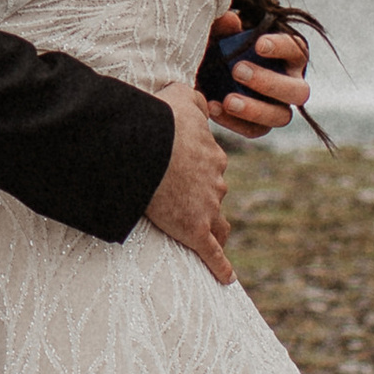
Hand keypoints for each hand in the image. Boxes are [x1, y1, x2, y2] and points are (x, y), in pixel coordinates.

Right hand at [143, 83, 232, 283]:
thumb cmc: (159, 120)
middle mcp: (216, 182)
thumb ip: (193, 97)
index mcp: (212, 155)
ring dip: (214, 230)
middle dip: (202, 199)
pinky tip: (226, 277)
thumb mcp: (179, 96)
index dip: (195, 169)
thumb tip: (203, 100)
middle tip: (182, 204)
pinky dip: (221, 266)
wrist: (147, 148)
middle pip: (213, 194)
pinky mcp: (195, 231)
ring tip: (209, 239)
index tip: (182, 171)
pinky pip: (213, 253)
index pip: (210, 165)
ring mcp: (207, 208)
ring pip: (217, 222)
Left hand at [209, 15, 310, 140]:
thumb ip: (223, 25)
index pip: (296, 50)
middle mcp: (290, 83)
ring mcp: (278, 108)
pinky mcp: (260, 126)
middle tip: (238, 70)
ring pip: (281, 116)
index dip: (282, 47)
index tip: (258, 45)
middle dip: (269, 82)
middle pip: (298, 91)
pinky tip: (213, 108)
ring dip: (255, 109)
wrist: (202, 71)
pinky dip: (234, 122)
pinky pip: (255, 130)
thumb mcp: (218, 32)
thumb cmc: (219, 46)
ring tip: (228, 100)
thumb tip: (232, 22)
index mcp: (288, 55)